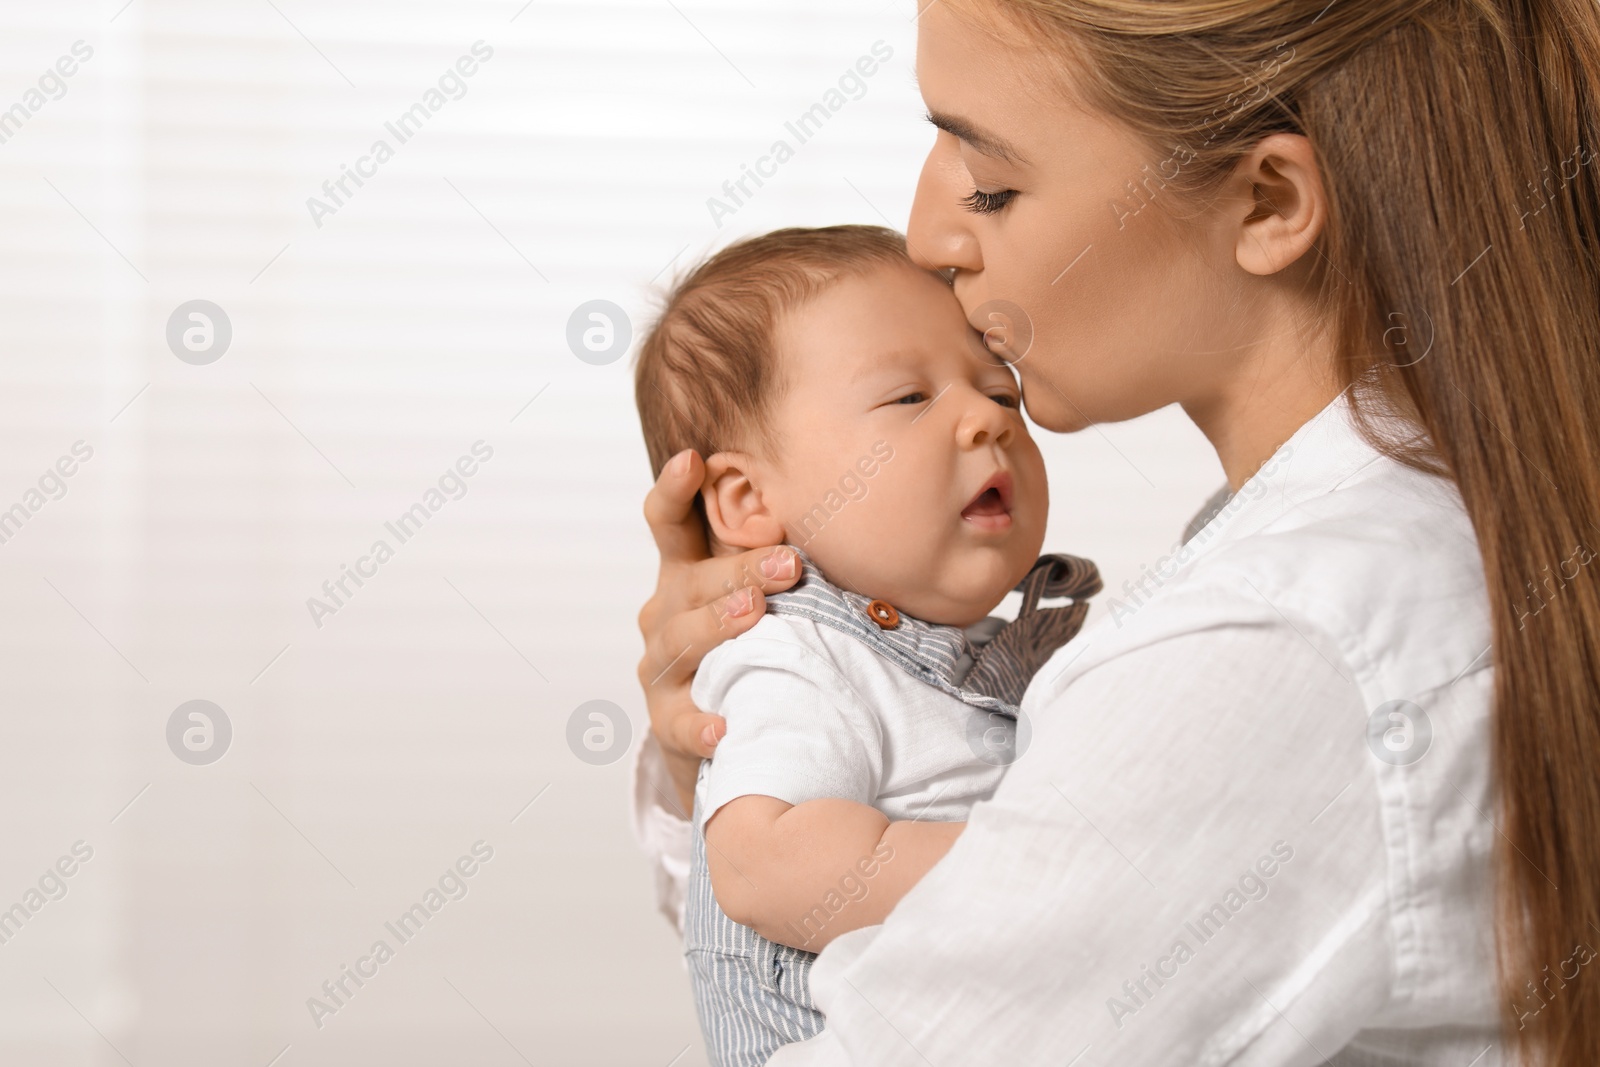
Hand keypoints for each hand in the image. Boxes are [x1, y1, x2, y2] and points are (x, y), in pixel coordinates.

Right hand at [637, 449, 800, 813]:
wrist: (724, 729)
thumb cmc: (754, 644)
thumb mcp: (760, 595)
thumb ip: (785, 559)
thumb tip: (859, 514)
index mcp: (686, 573)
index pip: (669, 524)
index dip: (674, 490)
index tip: (693, 458)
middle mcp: (665, 612)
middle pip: (691, 582)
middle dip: (738, 570)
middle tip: (788, 563)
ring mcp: (661, 667)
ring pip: (680, 641)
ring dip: (717, 626)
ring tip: (754, 616)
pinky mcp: (667, 721)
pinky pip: (678, 722)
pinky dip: (698, 724)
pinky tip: (722, 726)